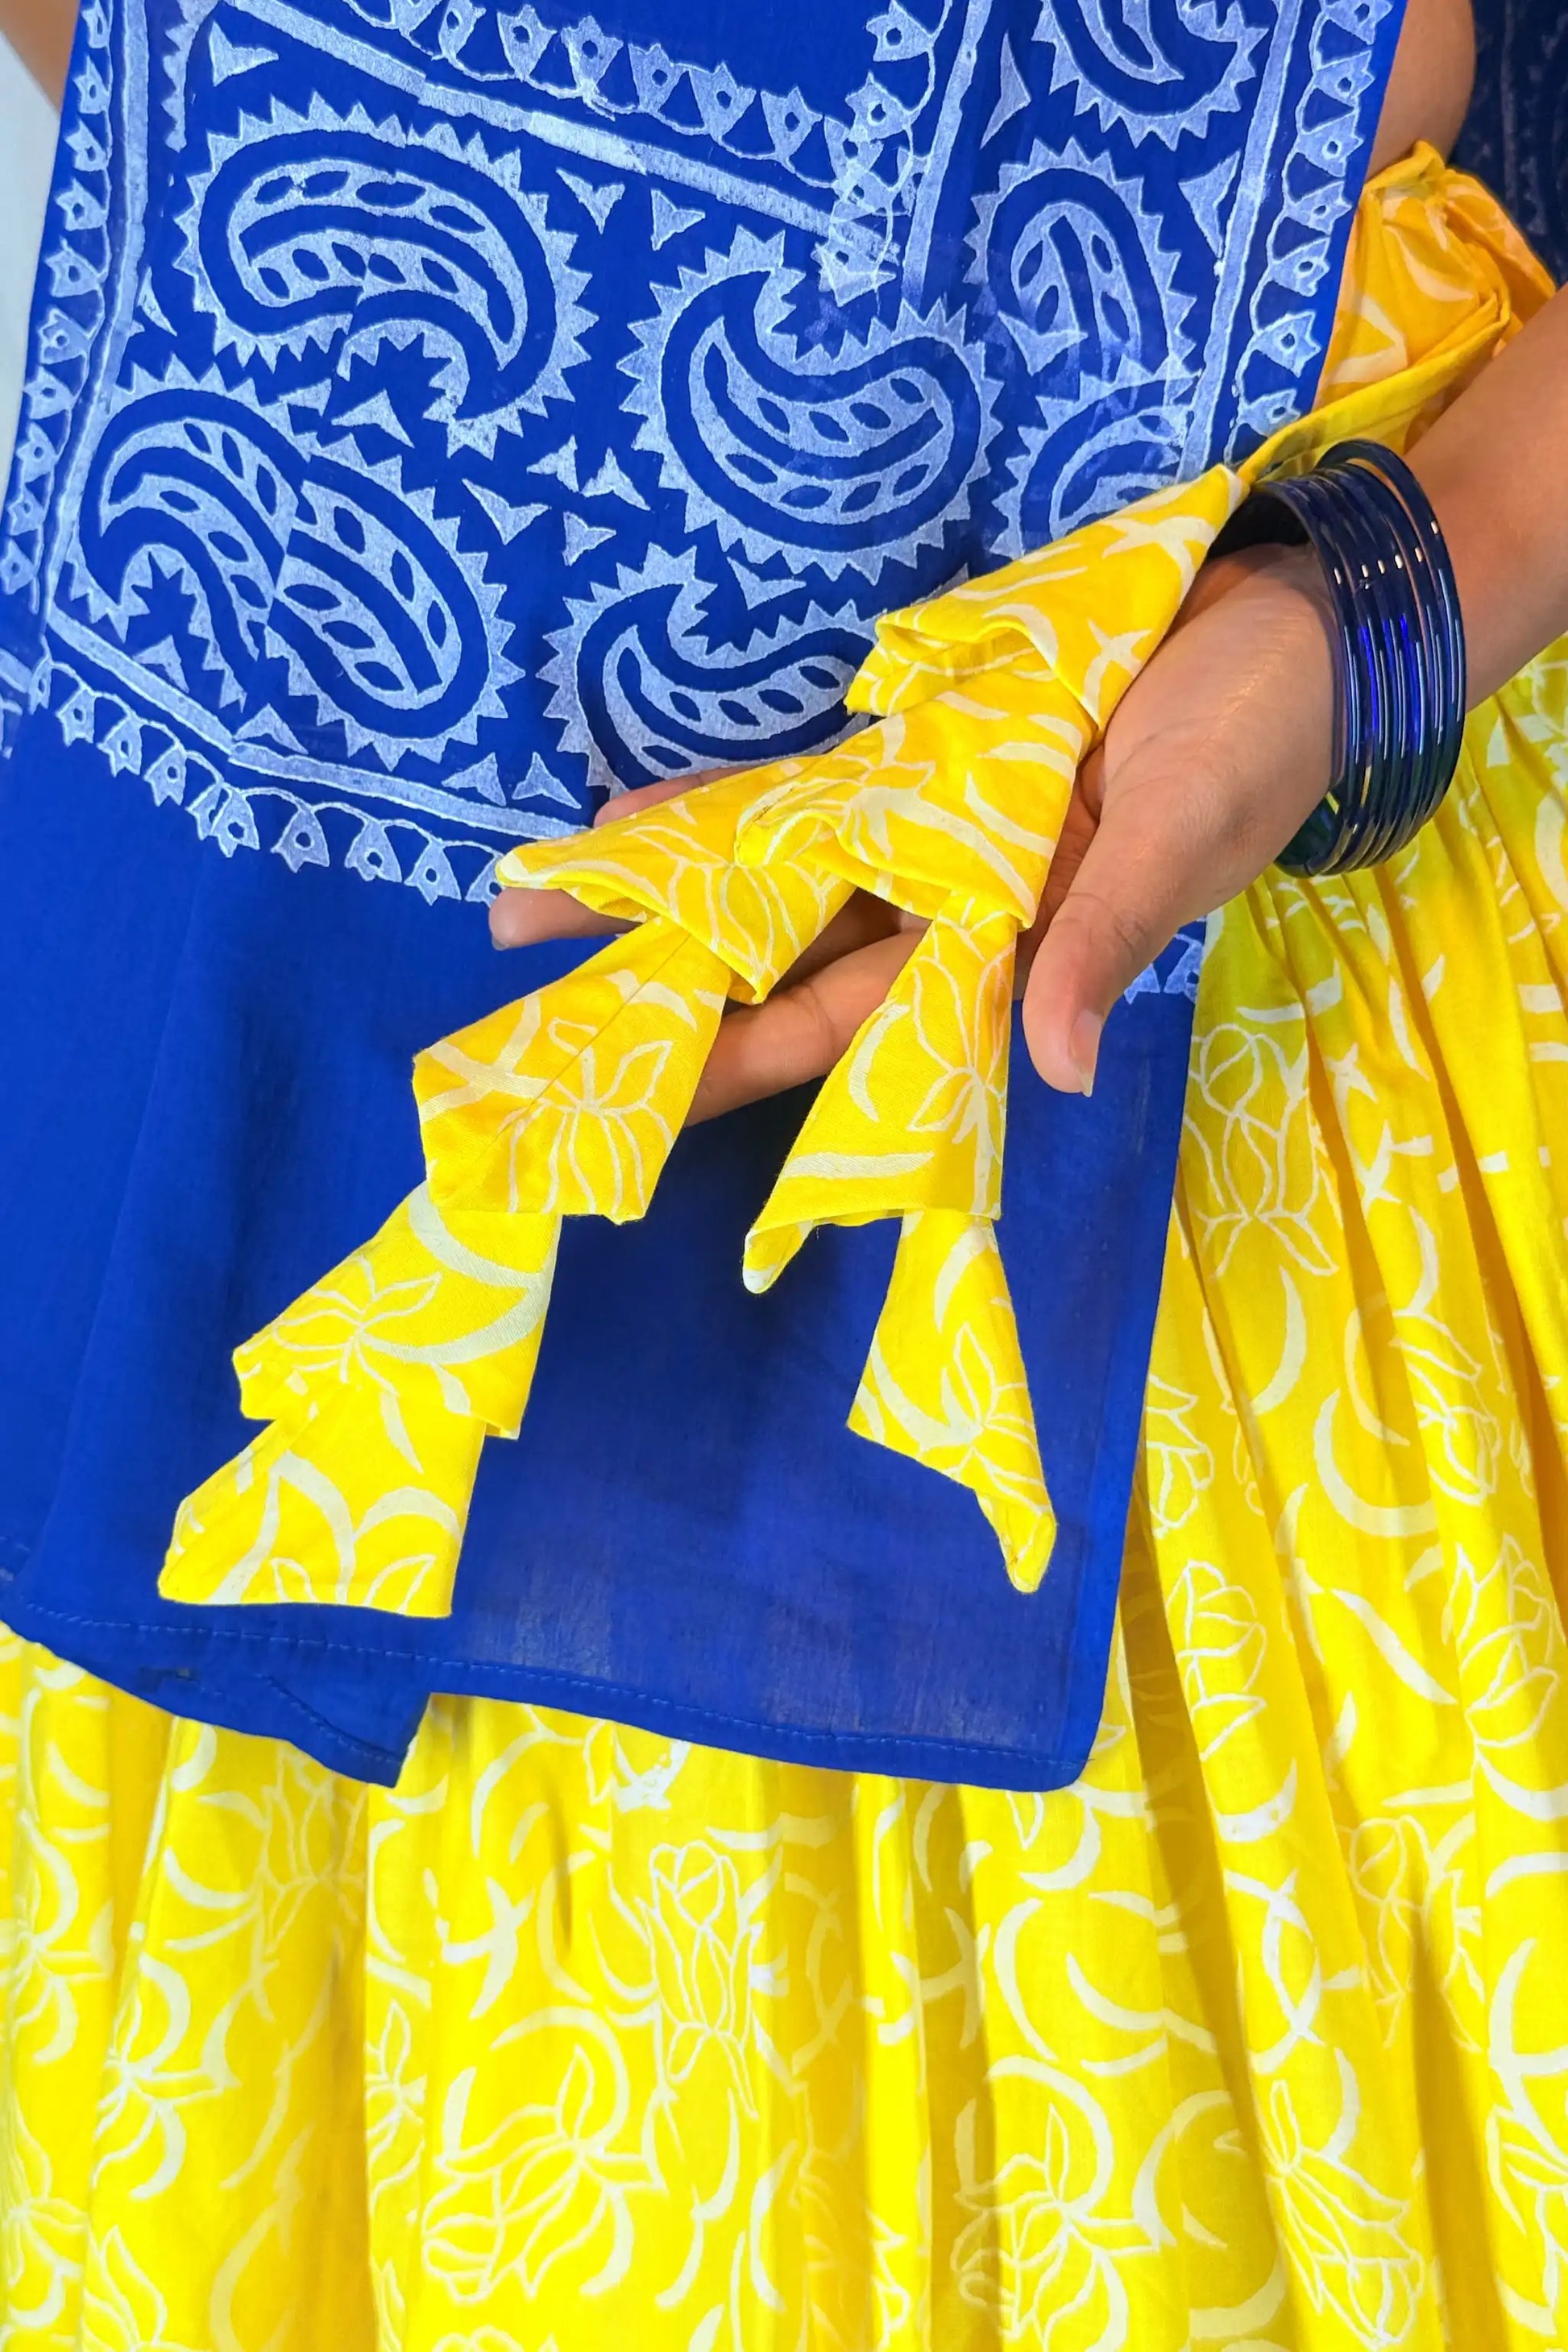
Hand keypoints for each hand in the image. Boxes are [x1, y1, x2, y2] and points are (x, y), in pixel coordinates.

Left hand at [489, 542, 1335, 1112]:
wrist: (1293, 633)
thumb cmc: (1254, 740)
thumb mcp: (1183, 836)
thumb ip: (1105, 944)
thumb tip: (1058, 1069)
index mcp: (1001, 952)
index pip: (841, 1028)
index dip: (736, 1065)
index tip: (629, 1106)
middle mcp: (946, 910)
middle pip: (774, 966)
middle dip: (657, 989)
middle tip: (522, 1009)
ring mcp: (931, 835)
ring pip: (773, 882)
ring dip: (666, 894)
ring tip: (534, 906)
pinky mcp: (933, 760)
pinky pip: (810, 792)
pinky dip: (732, 805)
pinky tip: (642, 815)